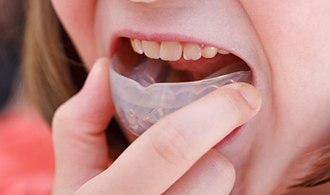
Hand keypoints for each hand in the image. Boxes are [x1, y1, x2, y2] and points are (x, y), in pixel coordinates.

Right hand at [52, 58, 261, 194]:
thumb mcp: (72, 176)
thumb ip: (80, 124)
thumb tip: (104, 69)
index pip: (168, 148)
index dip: (213, 112)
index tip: (243, 94)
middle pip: (216, 172)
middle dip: (213, 151)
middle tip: (197, 151)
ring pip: (225, 191)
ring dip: (211, 178)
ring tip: (183, 182)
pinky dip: (211, 192)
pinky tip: (188, 193)